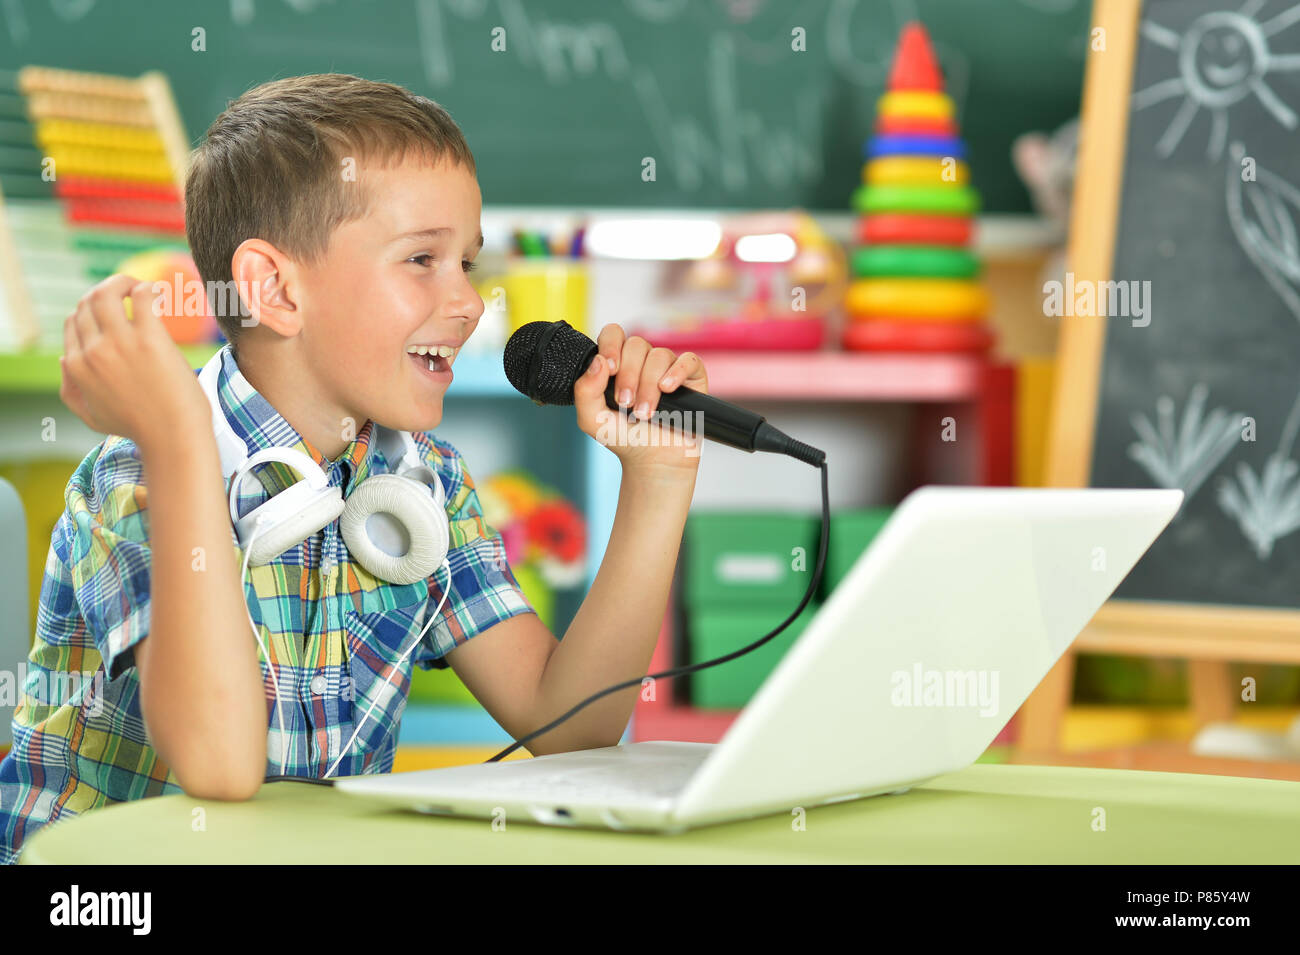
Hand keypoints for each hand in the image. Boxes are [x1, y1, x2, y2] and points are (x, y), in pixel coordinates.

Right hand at [60, 274, 211, 451]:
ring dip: (123, 282)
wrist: (173, 437)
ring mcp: (119, 343)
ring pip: (106, 292)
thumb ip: (71, 391)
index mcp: (76, 366)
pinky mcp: (149, 339)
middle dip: (107, 292)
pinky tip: (159, 293)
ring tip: (141, 289)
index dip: (92, 311)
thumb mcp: (92, 417)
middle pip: (87, 302)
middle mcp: (92, 351)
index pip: (73, 321)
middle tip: (130, 295)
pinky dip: (147, 288)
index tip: (115, 311)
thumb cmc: (140, 428)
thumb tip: (65, 359)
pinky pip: (141, 297)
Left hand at [573, 323, 708, 476]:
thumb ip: (585, 390)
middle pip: (637, 344)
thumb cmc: (623, 438)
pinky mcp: (692, 378)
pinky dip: (677, 372)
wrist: (652, 461)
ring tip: (644, 412)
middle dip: (629, 375)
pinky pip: (688, 360)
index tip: (610, 369)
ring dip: (649, 386)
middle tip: (626, 403)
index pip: (613, 335)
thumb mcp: (592, 419)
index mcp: (618, 363)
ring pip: (659, 355)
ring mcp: (668, 368)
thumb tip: (598, 361)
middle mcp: (642, 361)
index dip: (611, 346)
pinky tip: (667, 389)